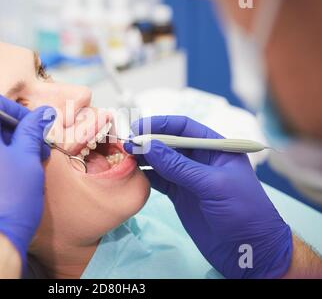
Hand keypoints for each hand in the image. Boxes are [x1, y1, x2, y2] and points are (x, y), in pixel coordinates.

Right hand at [124, 116, 292, 277]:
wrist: (249, 251)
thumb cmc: (243, 212)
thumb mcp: (213, 185)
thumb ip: (179, 166)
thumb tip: (149, 145)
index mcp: (215, 148)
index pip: (184, 128)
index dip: (160, 125)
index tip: (138, 127)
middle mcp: (200, 159)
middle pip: (169, 143)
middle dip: (148, 141)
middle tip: (126, 144)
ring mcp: (188, 177)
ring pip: (161, 161)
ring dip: (144, 158)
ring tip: (125, 157)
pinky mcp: (180, 194)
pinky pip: (159, 179)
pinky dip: (146, 176)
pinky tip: (134, 174)